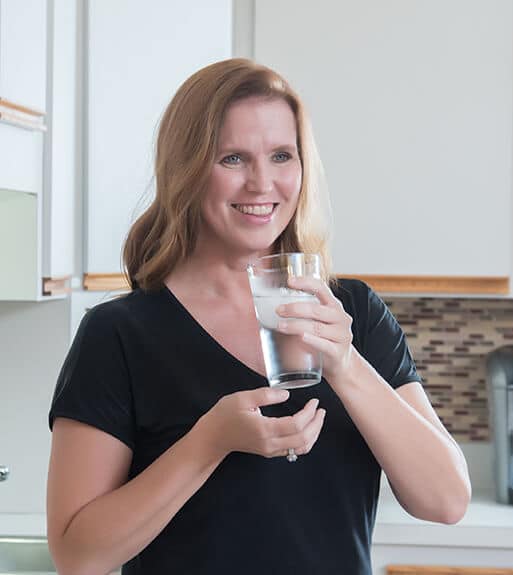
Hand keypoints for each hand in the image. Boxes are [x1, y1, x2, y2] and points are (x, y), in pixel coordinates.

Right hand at [200, 387, 325, 458]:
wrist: (213, 437)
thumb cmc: (225, 415)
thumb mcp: (243, 398)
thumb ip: (266, 395)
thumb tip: (287, 394)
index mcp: (264, 429)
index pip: (296, 425)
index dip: (309, 413)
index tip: (314, 401)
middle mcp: (270, 443)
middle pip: (303, 439)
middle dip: (316, 424)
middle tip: (321, 410)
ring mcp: (270, 450)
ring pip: (301, 448)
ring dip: (314, 434)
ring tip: (318, 419)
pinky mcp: (269, 452)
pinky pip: (294, 451)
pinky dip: (306, 441)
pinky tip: (308, 430)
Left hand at [275, 276, 353, 382]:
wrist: (342, 362)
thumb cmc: (326, 337)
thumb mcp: (320, 320)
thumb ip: (306, 310)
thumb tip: (277, 303)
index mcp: (334, 306)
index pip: (322, 288)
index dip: (306, 282)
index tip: (290, 281)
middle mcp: (340, 318)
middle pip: (316, 310)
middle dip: (295, 309)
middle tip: (278, 310)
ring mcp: (341, 335)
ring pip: (317, 328)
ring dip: (296, 326)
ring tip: (281, 326)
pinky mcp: (338, 352)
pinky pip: (325, 345)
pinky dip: (312, 340)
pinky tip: (301, 337)